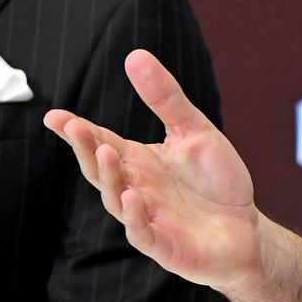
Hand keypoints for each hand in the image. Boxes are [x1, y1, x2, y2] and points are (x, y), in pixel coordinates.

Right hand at [44, 49, 261, 291]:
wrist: (247, 229)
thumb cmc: (217, 181)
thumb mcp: (193, 130)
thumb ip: (165, 98)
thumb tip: (134, 55)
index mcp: (139, 161)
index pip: (101, 141)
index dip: (77, 131)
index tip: (53, 116)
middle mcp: (136, 188)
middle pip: (101, 169)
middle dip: (85, 149)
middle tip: (74, 127)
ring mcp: (147, 218)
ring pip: (116, 199)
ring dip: (110, 177)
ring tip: (106, 152)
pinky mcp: (164, 246)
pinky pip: (142, 233)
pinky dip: (134, 217)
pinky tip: (133, 197)